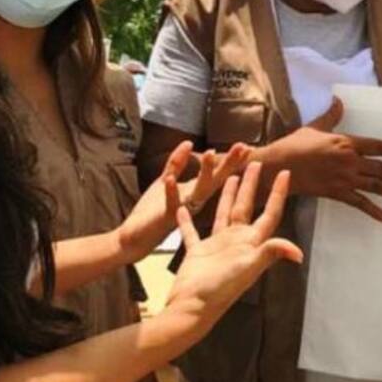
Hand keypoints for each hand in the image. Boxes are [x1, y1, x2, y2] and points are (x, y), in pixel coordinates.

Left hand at [117, 141, 250, 261]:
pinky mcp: (167, 218)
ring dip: (205, 172)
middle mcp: (195, 202)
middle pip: (217, 180)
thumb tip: (188, 143)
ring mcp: (183, 210)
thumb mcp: (166, 180)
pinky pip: (172, 204)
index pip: (218, 174)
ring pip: (199, 190)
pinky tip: (170, 179)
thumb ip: (176, 163)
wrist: (135, 239)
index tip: (246, 146)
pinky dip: (171, 192)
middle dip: (229, 163)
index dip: (231, 160)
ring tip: (210, 153)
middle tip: (243, 147)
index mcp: (196, 193)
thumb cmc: (151, 211)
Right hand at [165, 163, 302, 330]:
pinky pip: (191, 231)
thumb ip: (269, 254)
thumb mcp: (248, 268)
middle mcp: (237, 242)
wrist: (193, 307)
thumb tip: (298, 253)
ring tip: (231, 177)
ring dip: (227, 195)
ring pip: (223, 213)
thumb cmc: (221, 289)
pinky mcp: (197, 253)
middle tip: (256, 163)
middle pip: (247, 207)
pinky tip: (184, 206)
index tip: (286, 173)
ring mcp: (217, 246)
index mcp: (251, 243)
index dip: (278, 194)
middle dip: (253, 185)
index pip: (269, 214)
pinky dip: (188, 219)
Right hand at [261, 98, 381, 222]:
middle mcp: (349, 161)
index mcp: (346, 143)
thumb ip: (332, 116)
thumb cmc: (295, 145)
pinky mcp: (336, 193)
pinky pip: (359, 203)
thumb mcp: (315, 127)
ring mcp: (344, 178)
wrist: (278, 167)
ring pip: (375, 186)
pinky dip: (373, 211)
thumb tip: (338, 100)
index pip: (378, 146)